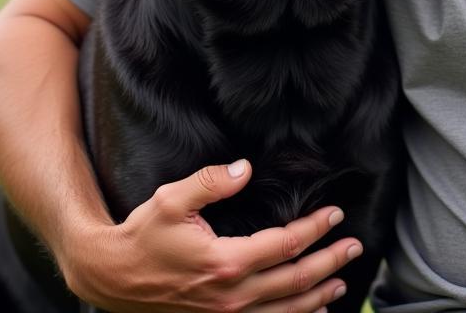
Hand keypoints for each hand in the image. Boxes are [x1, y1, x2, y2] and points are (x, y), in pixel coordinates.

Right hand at [58, 160, 362, 312]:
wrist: (111, 278)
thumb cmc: (142, 236)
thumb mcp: (172, 199)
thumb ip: (212, 180)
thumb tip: (246, 168)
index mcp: (225, 262)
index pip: (285, 244)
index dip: (314, 228)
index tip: (335, 214)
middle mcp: (231, 296)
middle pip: (294, 280)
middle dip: (329, 262)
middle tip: (354, 246)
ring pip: (285, 310)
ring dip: (317, 296)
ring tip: (341, 282)